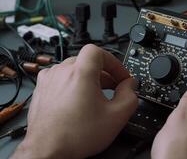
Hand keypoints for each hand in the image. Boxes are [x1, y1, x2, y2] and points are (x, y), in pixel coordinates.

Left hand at [12, 44, 137, 158]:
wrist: (47, 151)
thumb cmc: (74, 136)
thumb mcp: (116, 116)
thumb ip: (130, 96)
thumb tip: (130, 86)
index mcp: (80, 73)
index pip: (98, 51)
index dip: (113, 62)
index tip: (120, 76)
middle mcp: (61, 72)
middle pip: (87, 61)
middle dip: (104, 73)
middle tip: (113, 87)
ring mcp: (48, 81)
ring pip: (74, 69)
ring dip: (88, 78)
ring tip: (96, 96)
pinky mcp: (41, 91)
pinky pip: (61, 79)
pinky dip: (73, 85)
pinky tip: (78, 101)